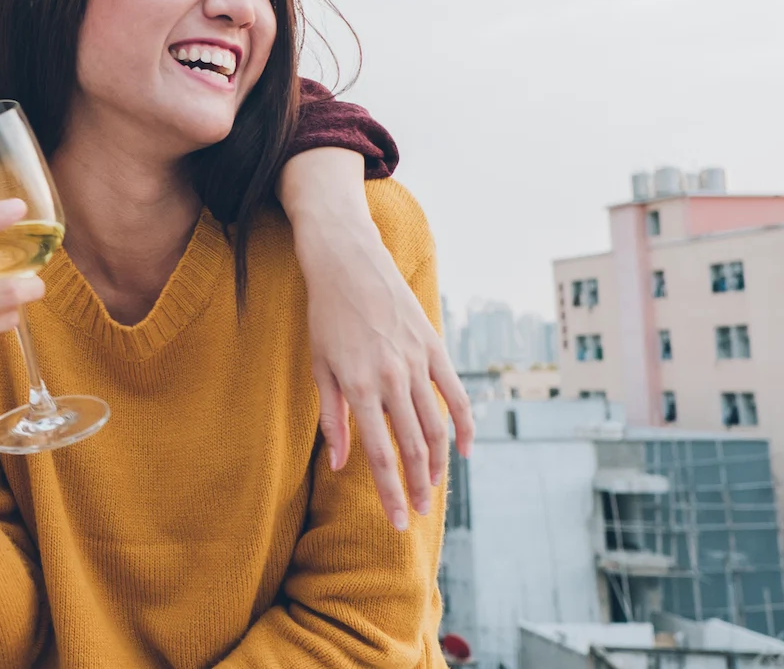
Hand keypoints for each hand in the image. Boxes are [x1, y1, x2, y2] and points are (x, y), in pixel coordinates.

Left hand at [300, 227, 472, 530]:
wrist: (347, 262)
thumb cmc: (326, 316)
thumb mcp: (319, 367)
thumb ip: (332, 418)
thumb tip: (340, 464)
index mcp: (358, 386)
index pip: (380, 455)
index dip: (391, 493)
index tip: (399, 522)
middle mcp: (392, 377)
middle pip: (412, 448)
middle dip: (416, 488)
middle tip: (418, 514)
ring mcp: (416, 362)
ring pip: (436, 427)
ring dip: (436, 464)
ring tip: (431, 488)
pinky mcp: (434, 347)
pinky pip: (457, 394)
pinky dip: (464, 426)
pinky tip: (463, 451)